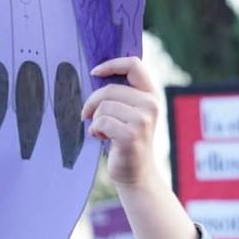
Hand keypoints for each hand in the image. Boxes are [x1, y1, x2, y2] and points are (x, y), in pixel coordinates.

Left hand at [83, 56, 162, 188]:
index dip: (111, 64)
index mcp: (151, 95)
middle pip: (110, 88)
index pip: (134, 65)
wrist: (137, 173)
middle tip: (87, 114)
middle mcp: (151, 105)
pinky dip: (95, 130)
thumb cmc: (128, 141)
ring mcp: (143, 120)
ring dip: (95, 120)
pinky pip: (101, 121)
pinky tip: (101, 138)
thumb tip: (95, 74)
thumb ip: (123, 95)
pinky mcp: (131, 135)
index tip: (94, 73)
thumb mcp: (132, 113)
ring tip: (101, 131)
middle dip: (93, 102)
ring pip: (104, 106)